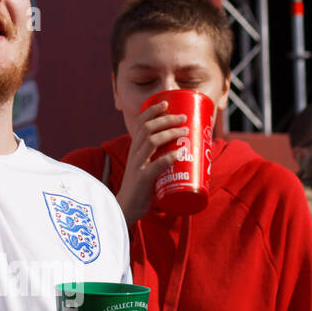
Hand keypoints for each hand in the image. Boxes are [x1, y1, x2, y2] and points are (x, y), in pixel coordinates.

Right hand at [116, 100, 189, 224]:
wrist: (126, 208)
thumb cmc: (140, 188)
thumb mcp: (146, 166)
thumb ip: (159, 157)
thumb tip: (184, 149)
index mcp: (135, 149)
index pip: (140, 123)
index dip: (152, 111)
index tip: (166, 102)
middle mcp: (135, 154)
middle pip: (148, 128)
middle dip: (166, 119)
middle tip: (183, 117)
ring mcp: (138, 166)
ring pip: (151, 141)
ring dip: (170, 133)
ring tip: (185, 130)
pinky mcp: (142, 179)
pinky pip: (156, 165)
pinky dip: (170, 157)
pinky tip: (181, 153)